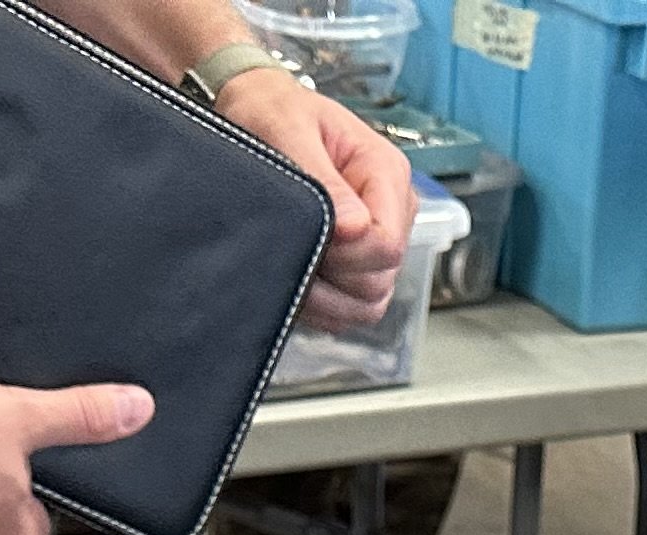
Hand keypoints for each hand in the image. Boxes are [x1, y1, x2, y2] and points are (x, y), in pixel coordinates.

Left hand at [218, 67, 417, 327]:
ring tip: (291, 261)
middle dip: (333, 275)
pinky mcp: (355, 264)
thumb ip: (322, 179)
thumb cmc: (272, 112)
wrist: (256, 111)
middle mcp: (390, 210)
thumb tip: (353, 229)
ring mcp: (374, 241)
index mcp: (385, 172)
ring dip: (327, 297)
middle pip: (380, 280)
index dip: (346, 254)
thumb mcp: (289, 129)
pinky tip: (295, 275)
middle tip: (292, 245)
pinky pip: (351, 310)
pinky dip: (322, 306)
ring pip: (369, 303)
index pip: (387, 245)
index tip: (309, 235)